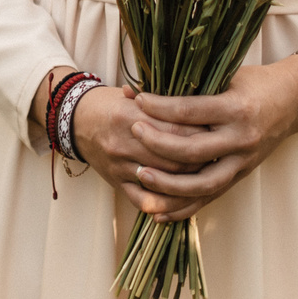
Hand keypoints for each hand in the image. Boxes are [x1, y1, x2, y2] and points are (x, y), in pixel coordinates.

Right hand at [29, 71, 216, 220]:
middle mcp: (124, 142)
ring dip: (188, 181)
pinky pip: (143, 199)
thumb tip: (204, 107)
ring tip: (209, 173)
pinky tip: (183, 198)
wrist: (75, 118)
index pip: (176, 129)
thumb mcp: (135, 96)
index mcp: (131, 115)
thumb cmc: (112, 102)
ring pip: (163, 180)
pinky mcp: (116, 181)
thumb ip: (165, 104)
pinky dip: (165, 202)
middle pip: (174, 157)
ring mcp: (120, 165)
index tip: (219, 130)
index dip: (201, 131)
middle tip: (222, 154)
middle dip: (202, 158)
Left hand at [121, 21, 297, 223]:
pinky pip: (210, 198)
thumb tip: (148, 86)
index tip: (137, 99)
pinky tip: (158, 212)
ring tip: (139, 175)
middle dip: (158, 144)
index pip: (190, 111)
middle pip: (193, 150)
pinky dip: (183, 207)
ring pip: (202, 184)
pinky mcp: (242, 176)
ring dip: (168, 185)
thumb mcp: (228, 75)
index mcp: (236, 109)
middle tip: (133, 131)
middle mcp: (241, 139)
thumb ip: (194, 85)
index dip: (160, 107)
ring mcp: (243, 162)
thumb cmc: (256, 82)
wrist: (294, 100)